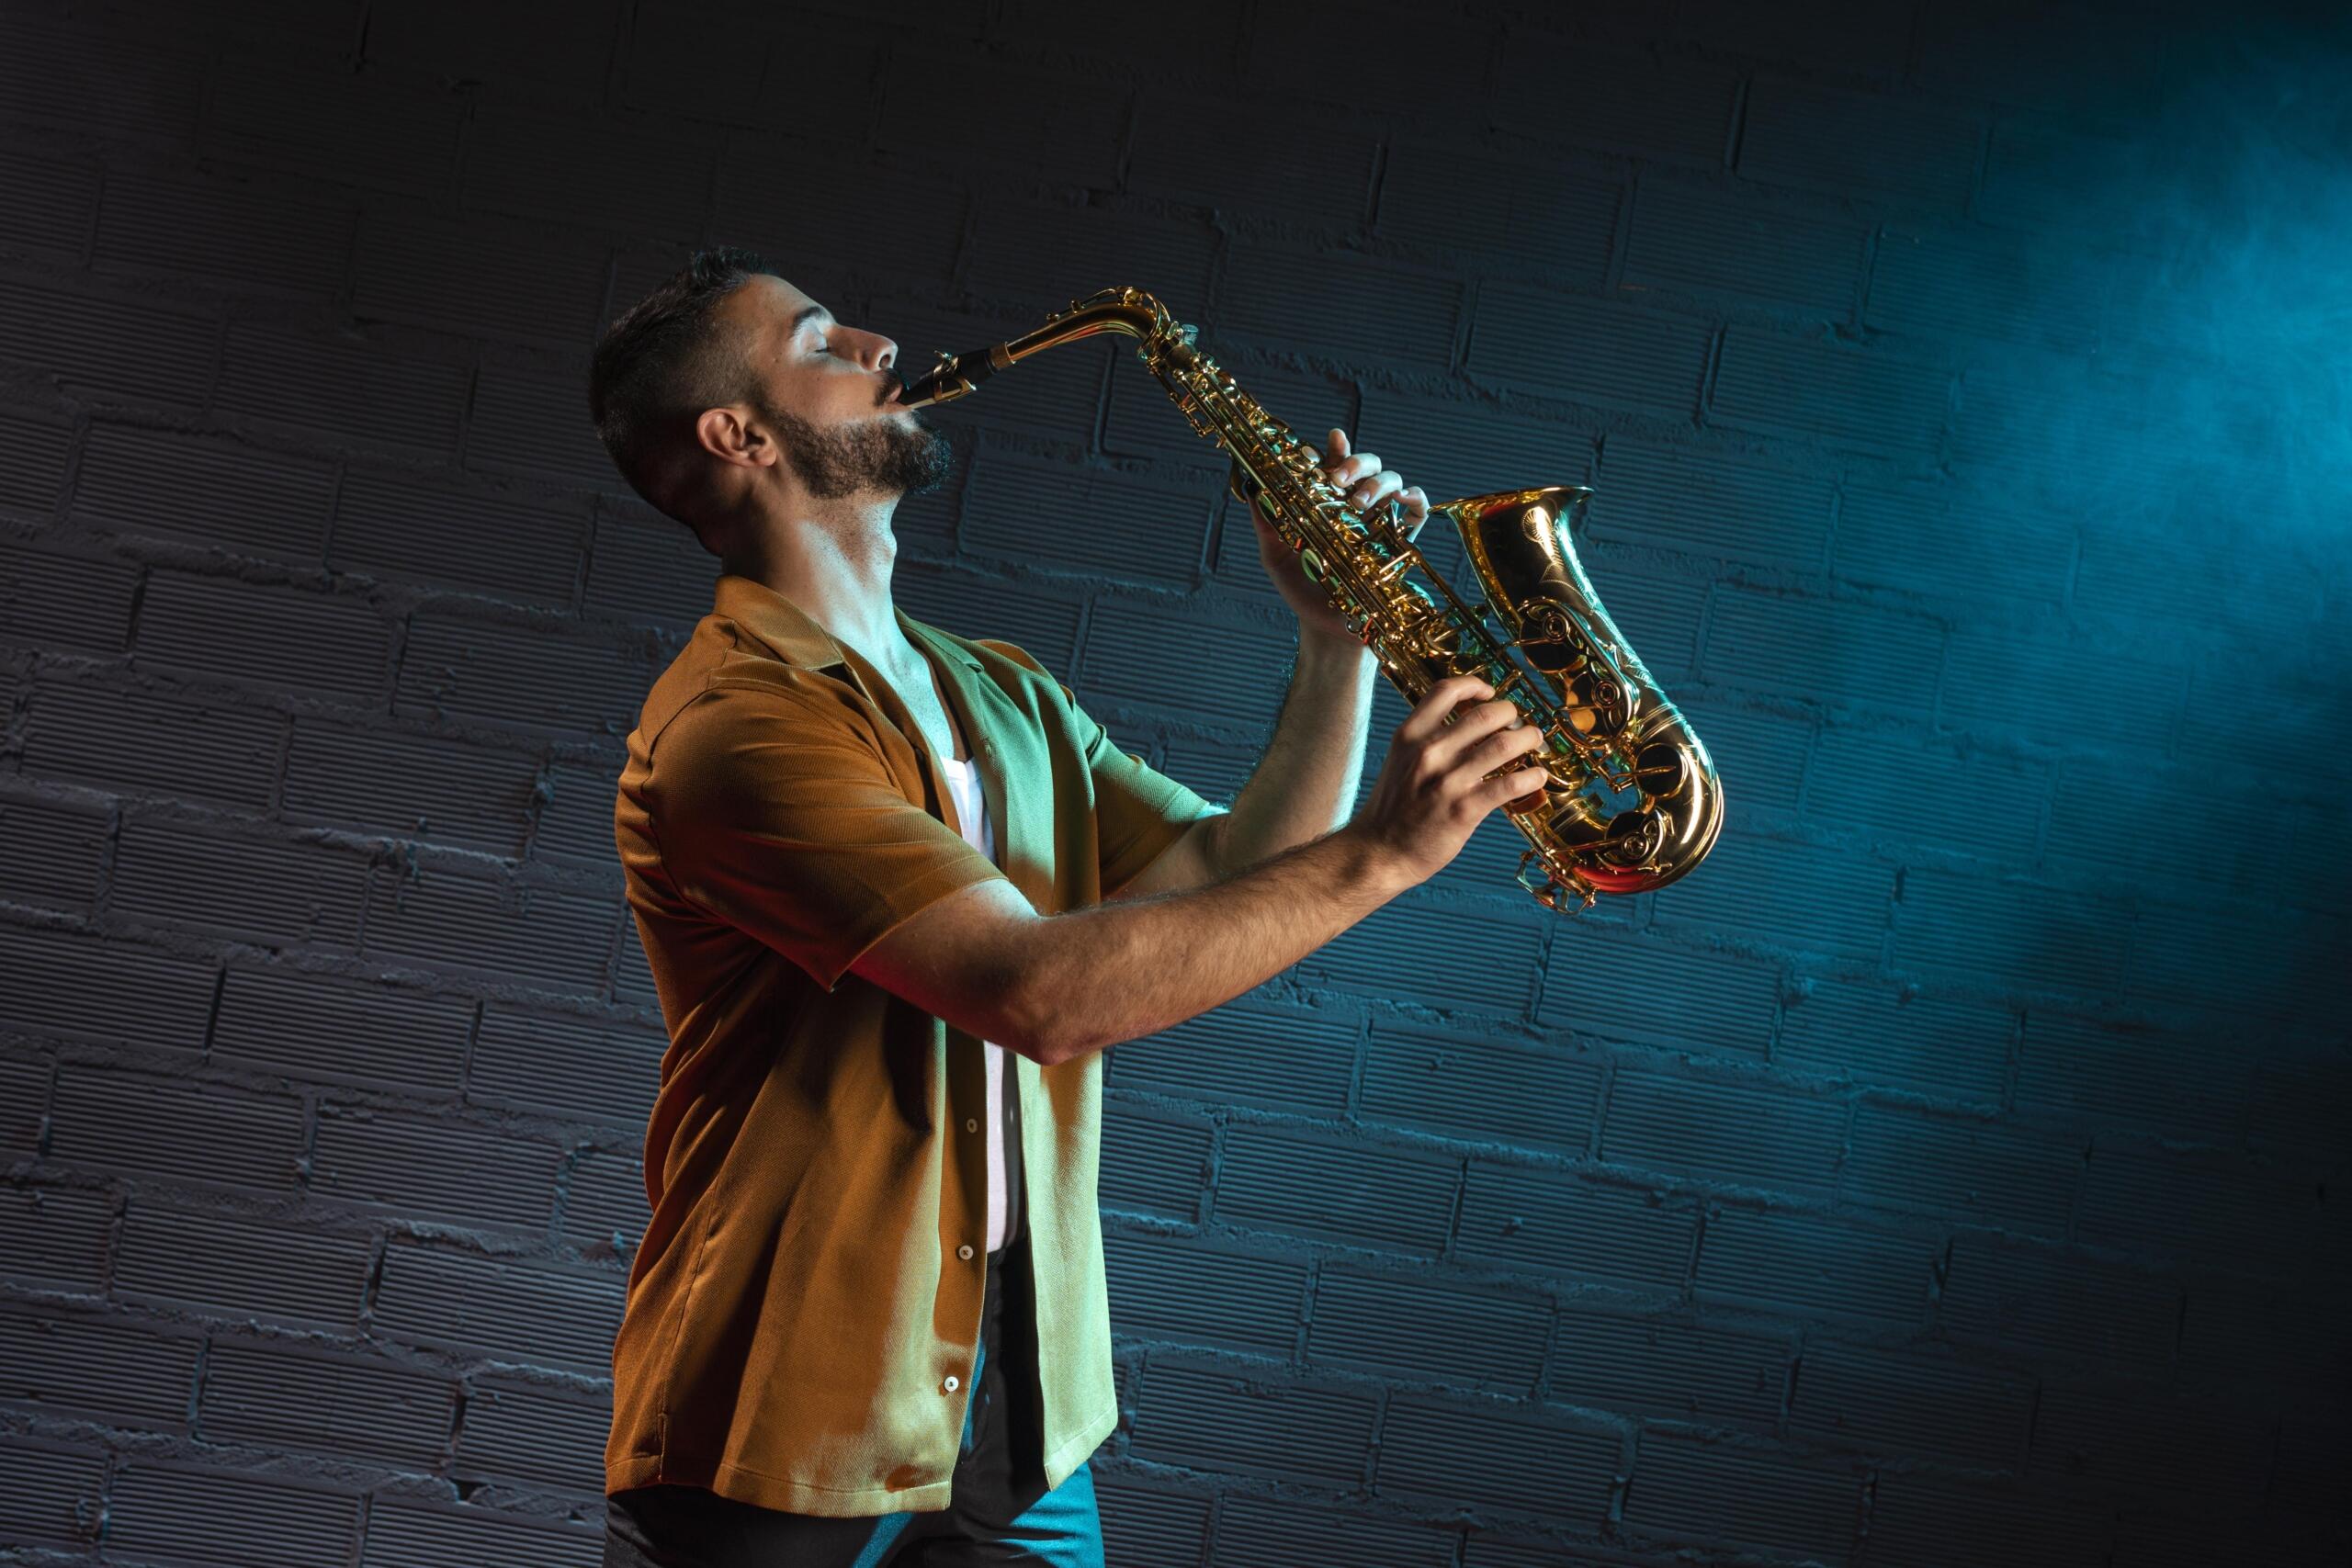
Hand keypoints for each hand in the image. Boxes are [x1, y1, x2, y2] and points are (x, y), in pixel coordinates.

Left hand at [1245, 428, 1429, 646]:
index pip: (1334, 466)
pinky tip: (1402, 499)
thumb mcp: (1275, 557)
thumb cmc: (1303, 592)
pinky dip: (1415, 497)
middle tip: (1338, 479)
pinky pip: (1418, 511)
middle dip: (1355, 463)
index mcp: (1329, 504)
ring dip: (1378, 482)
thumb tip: (1254, 489)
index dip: (1333, 450)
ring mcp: (1381, 522)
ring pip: (1392, 481)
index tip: (1326, 446)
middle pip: (1367, 465)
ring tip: (1360, 502)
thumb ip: (1266, 524)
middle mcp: (1357, 508)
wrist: (1327, 631)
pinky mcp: (1401, 543)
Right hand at [1348, 674, 1549, 886]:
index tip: (1489, 692)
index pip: (1445, 691)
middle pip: (1484, 714)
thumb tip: (1466, 726)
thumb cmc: (1392, 810)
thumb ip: (1426, 741)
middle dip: (1510, 714)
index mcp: (1409, 736)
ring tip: (1534, 740)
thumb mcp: (1399, 762)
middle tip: (1518, 723)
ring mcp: (1447, 781)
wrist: (1377, 852)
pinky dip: (1531, 777)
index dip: (1474, 685)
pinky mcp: (1464, 810)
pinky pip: (1509, 785)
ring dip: (1527, 739)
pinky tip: (1537, 777)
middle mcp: (1429, 753)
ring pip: (1503, 745)